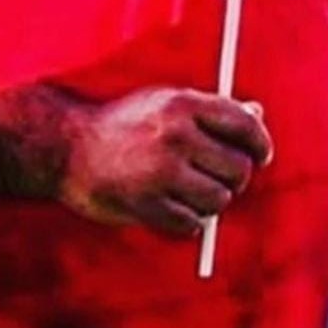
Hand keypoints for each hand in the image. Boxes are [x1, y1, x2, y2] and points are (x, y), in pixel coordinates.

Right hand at [60, 86, 272, 236]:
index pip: (244, 124)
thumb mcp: (165, 103)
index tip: (261, 155)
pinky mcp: (146, 205)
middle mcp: (174, 135)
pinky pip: (192, 225)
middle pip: (238, 168)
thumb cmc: (123, 123)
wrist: (66, 147)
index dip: (260, 143)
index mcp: (182, 104)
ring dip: (210, 202)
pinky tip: (170, 206)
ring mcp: (159, 172)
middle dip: (234, 177)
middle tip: (218, 177)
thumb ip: (212, 110)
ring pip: (219, 200)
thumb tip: (258, 114)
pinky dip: (187, 222)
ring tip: (188, 192)